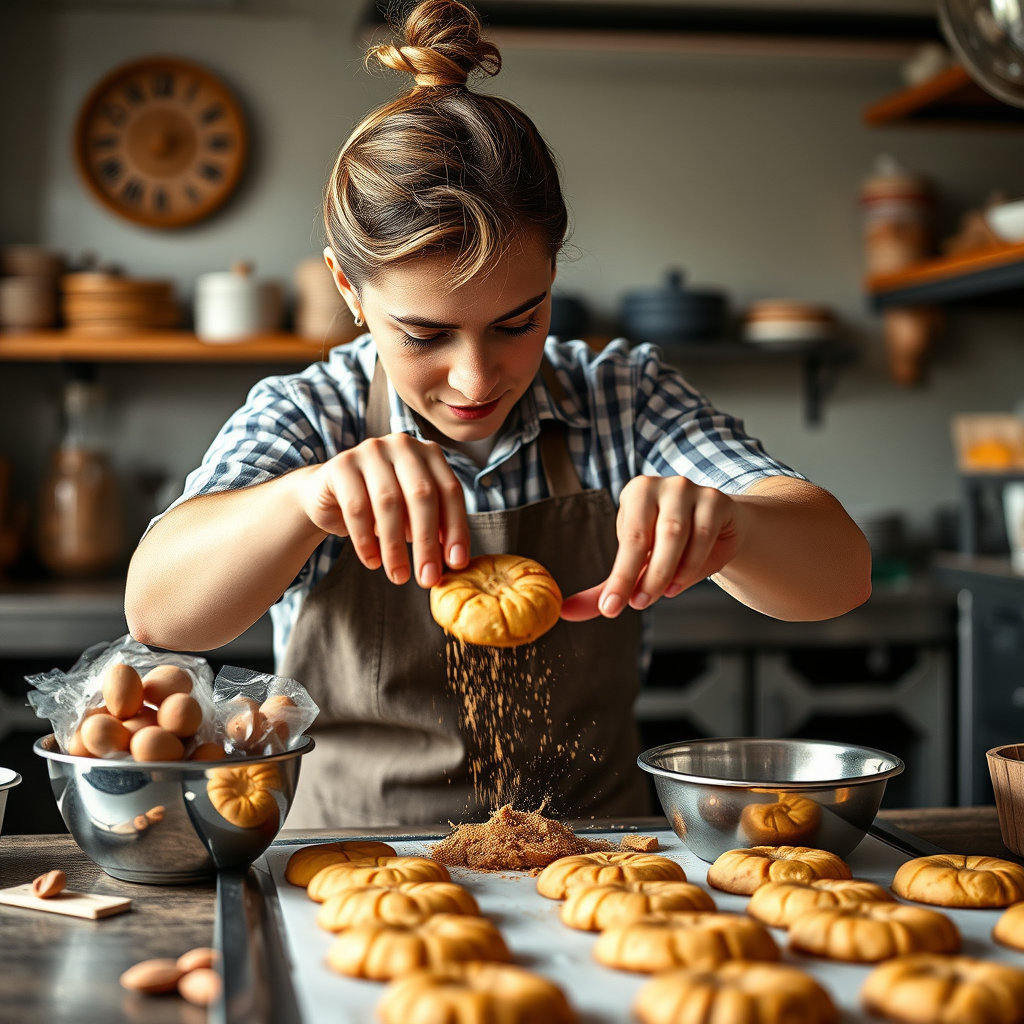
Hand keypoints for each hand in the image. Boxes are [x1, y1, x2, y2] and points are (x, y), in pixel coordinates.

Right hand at [297, 434, 468, 586]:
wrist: (329, 495)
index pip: (450, 491)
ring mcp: (370, 450)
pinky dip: (366, 541)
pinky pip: (357, 508)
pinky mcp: (341, 465)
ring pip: (388, 503)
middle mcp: (402, 445)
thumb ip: (435, 527)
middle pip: (422, 495)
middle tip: (427, 578)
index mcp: (428, 452)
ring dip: (395, 547)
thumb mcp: (413, 514)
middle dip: (427, 542)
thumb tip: (454, 561)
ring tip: (398, 576)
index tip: (456, 564)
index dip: (455, 529)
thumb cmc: (380, 507)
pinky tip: (372, 562)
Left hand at [560, 476, 741, 620]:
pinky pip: (704, 536)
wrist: (720, 530)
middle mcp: (662, 485)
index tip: (610, 609)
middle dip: (643, 577)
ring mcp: (691, 490)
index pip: (628, 539)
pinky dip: (692, 564)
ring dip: (668, 572)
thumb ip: (607, 587)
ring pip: (676, 536)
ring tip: (662, 593)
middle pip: (649, 536)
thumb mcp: (638, 564)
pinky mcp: (717, 500)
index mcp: (636, 493)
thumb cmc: (670, 546)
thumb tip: (566, 611)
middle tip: (638, 605)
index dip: (619, 577)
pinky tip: (681, 581)